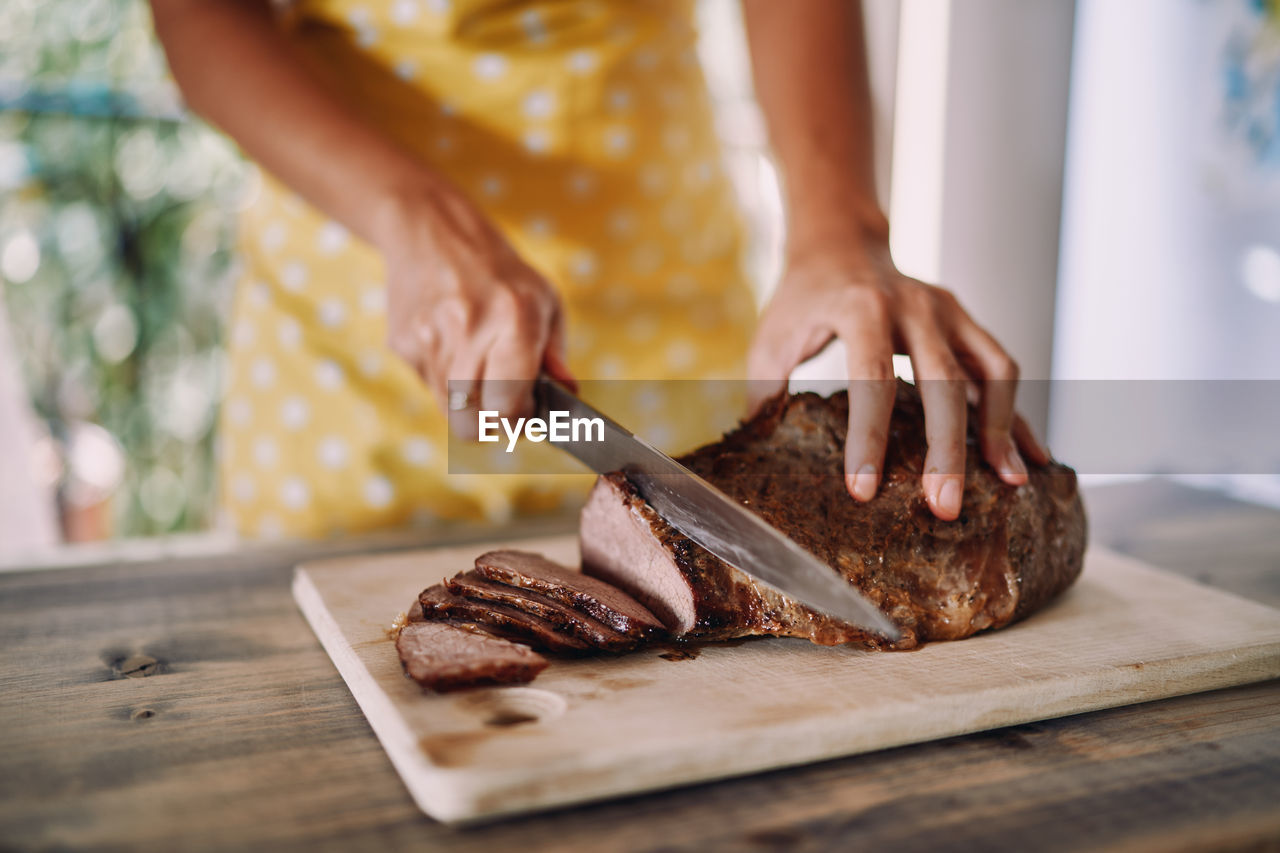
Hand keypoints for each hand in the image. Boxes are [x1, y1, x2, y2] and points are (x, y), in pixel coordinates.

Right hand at [376, 181, 575, 438]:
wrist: (430, 230)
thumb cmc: (498, 269)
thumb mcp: (544, 299)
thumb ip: (555, 354)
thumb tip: (567, 395)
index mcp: (512, 319)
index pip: (507, 407)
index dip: (519, 420)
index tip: (528, 411)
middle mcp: (467, 331)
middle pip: (472, 424)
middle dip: (493, 421)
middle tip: (506, 402)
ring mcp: (429, 339)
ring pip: (449, 410)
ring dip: (470, 402)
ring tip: (482, 364)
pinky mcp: (403, 344)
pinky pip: (429, 386)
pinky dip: (447, 379)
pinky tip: (455, 345)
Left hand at [747, 230, 1047, 519]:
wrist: (842, 243)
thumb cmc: (804, 298)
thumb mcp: (772, 338)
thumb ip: (765, 393)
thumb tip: (759, 455)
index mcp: (860, 307)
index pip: (871, 377)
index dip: (868, 436)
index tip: (864, 488)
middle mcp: (915, 306)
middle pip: (943, 381)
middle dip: (947, 448)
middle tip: (944, 504)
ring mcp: (949, 312)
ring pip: (992, 371)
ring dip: (1001, 429)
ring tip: (1007, 483)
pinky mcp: (968, 324)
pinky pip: (1003, 370)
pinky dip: (1018, 414)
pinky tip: (1027, 457)